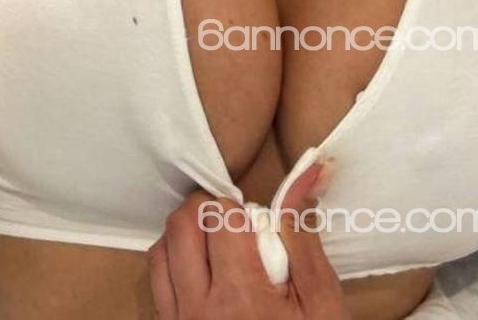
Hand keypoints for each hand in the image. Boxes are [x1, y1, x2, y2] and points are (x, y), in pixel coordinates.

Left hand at [148, 162, 347, 318]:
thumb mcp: (321, 301)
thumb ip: (303, 233)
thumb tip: (310, 170)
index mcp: (241, 298)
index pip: (218, 216)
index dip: (238, 209)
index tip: (254, 226)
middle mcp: (198, 311)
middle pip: (182, 225)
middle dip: (208, 213)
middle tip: (235, 229)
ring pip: (161, 248)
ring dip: (187, 236)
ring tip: (219, 250)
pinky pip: (156, 280)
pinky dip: (173, 263)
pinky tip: (202, 273)